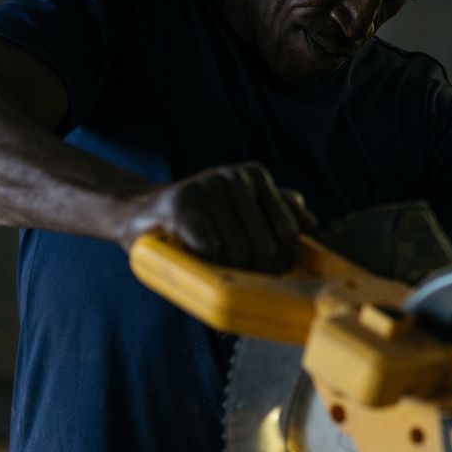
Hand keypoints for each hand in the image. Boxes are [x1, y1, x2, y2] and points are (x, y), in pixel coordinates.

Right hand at [116, 163, 315, 273]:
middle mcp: (235, 176)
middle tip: (233, 276)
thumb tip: (311, 222)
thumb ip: (276, 211)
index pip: (287, 232)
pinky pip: (211, 250)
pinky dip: (204, 264)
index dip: (277, 262)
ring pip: (239, 252)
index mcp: (255, 175)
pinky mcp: (184, 203)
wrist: (141, 215)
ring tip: (211, 266)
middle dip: (252, 273)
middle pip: (265, 246)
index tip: (261, 271)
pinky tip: (192, 257)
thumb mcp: (241, 211)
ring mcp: (209, 186)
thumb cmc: (198, 221)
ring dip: (225, 272)